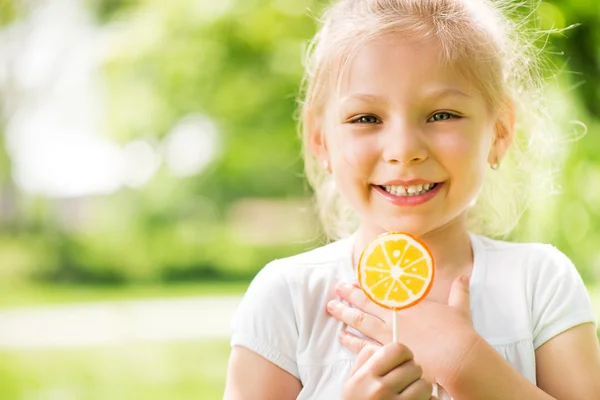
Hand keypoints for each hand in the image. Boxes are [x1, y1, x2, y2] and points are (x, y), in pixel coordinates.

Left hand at [327, 275, 478, 386]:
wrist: (458, 359)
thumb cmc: (459, 334)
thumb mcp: (459, 308)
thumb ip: (459, 291)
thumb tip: (465, 277)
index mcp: (409, 305)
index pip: (382, 291)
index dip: (368, 285)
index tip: (355, 280)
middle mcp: (395, 318)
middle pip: (366, 303)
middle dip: (350, 295)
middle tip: (337, 289)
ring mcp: (389, 335)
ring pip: (360, 322)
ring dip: (345, 314)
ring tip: (331, 307)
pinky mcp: (389, 354)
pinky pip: (364, 347)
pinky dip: (352, 341)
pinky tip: (341, 337)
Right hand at [342, 342, 435, 399]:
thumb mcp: (352, 383)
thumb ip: (364, 361)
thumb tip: (380, 347)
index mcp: (366, 376)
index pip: (397, 349)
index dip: (403, 354)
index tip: (401, 361)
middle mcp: (380, 390)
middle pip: (414, 366)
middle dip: (411, 373)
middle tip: (404, 382)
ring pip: (425, 384)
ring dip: (420, 389)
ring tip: (409, 395)